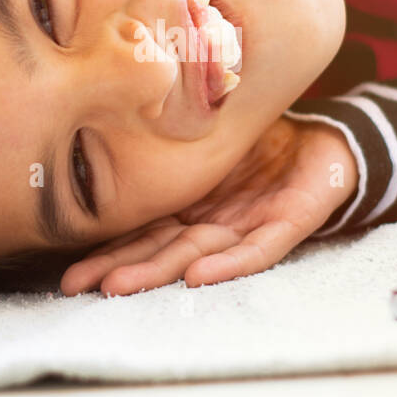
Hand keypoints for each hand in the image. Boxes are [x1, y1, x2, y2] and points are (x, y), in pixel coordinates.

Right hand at [59, 116, 358, 295]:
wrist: (328, 139)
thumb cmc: (263, 140)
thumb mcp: (209, 132)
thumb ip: (171, 132)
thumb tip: (116, 109)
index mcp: (190, 206)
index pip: (143, 232)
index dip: (107, 249)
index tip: (68, 268)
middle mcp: (213, 225)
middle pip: (161, 250)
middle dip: (120, 269)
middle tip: (77, 286)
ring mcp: (247, 228)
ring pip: (198, 255)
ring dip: (160, 273)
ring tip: (120, 287)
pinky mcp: (286, 225)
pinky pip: (256, 251)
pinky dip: (228, 264)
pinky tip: (197, 276)